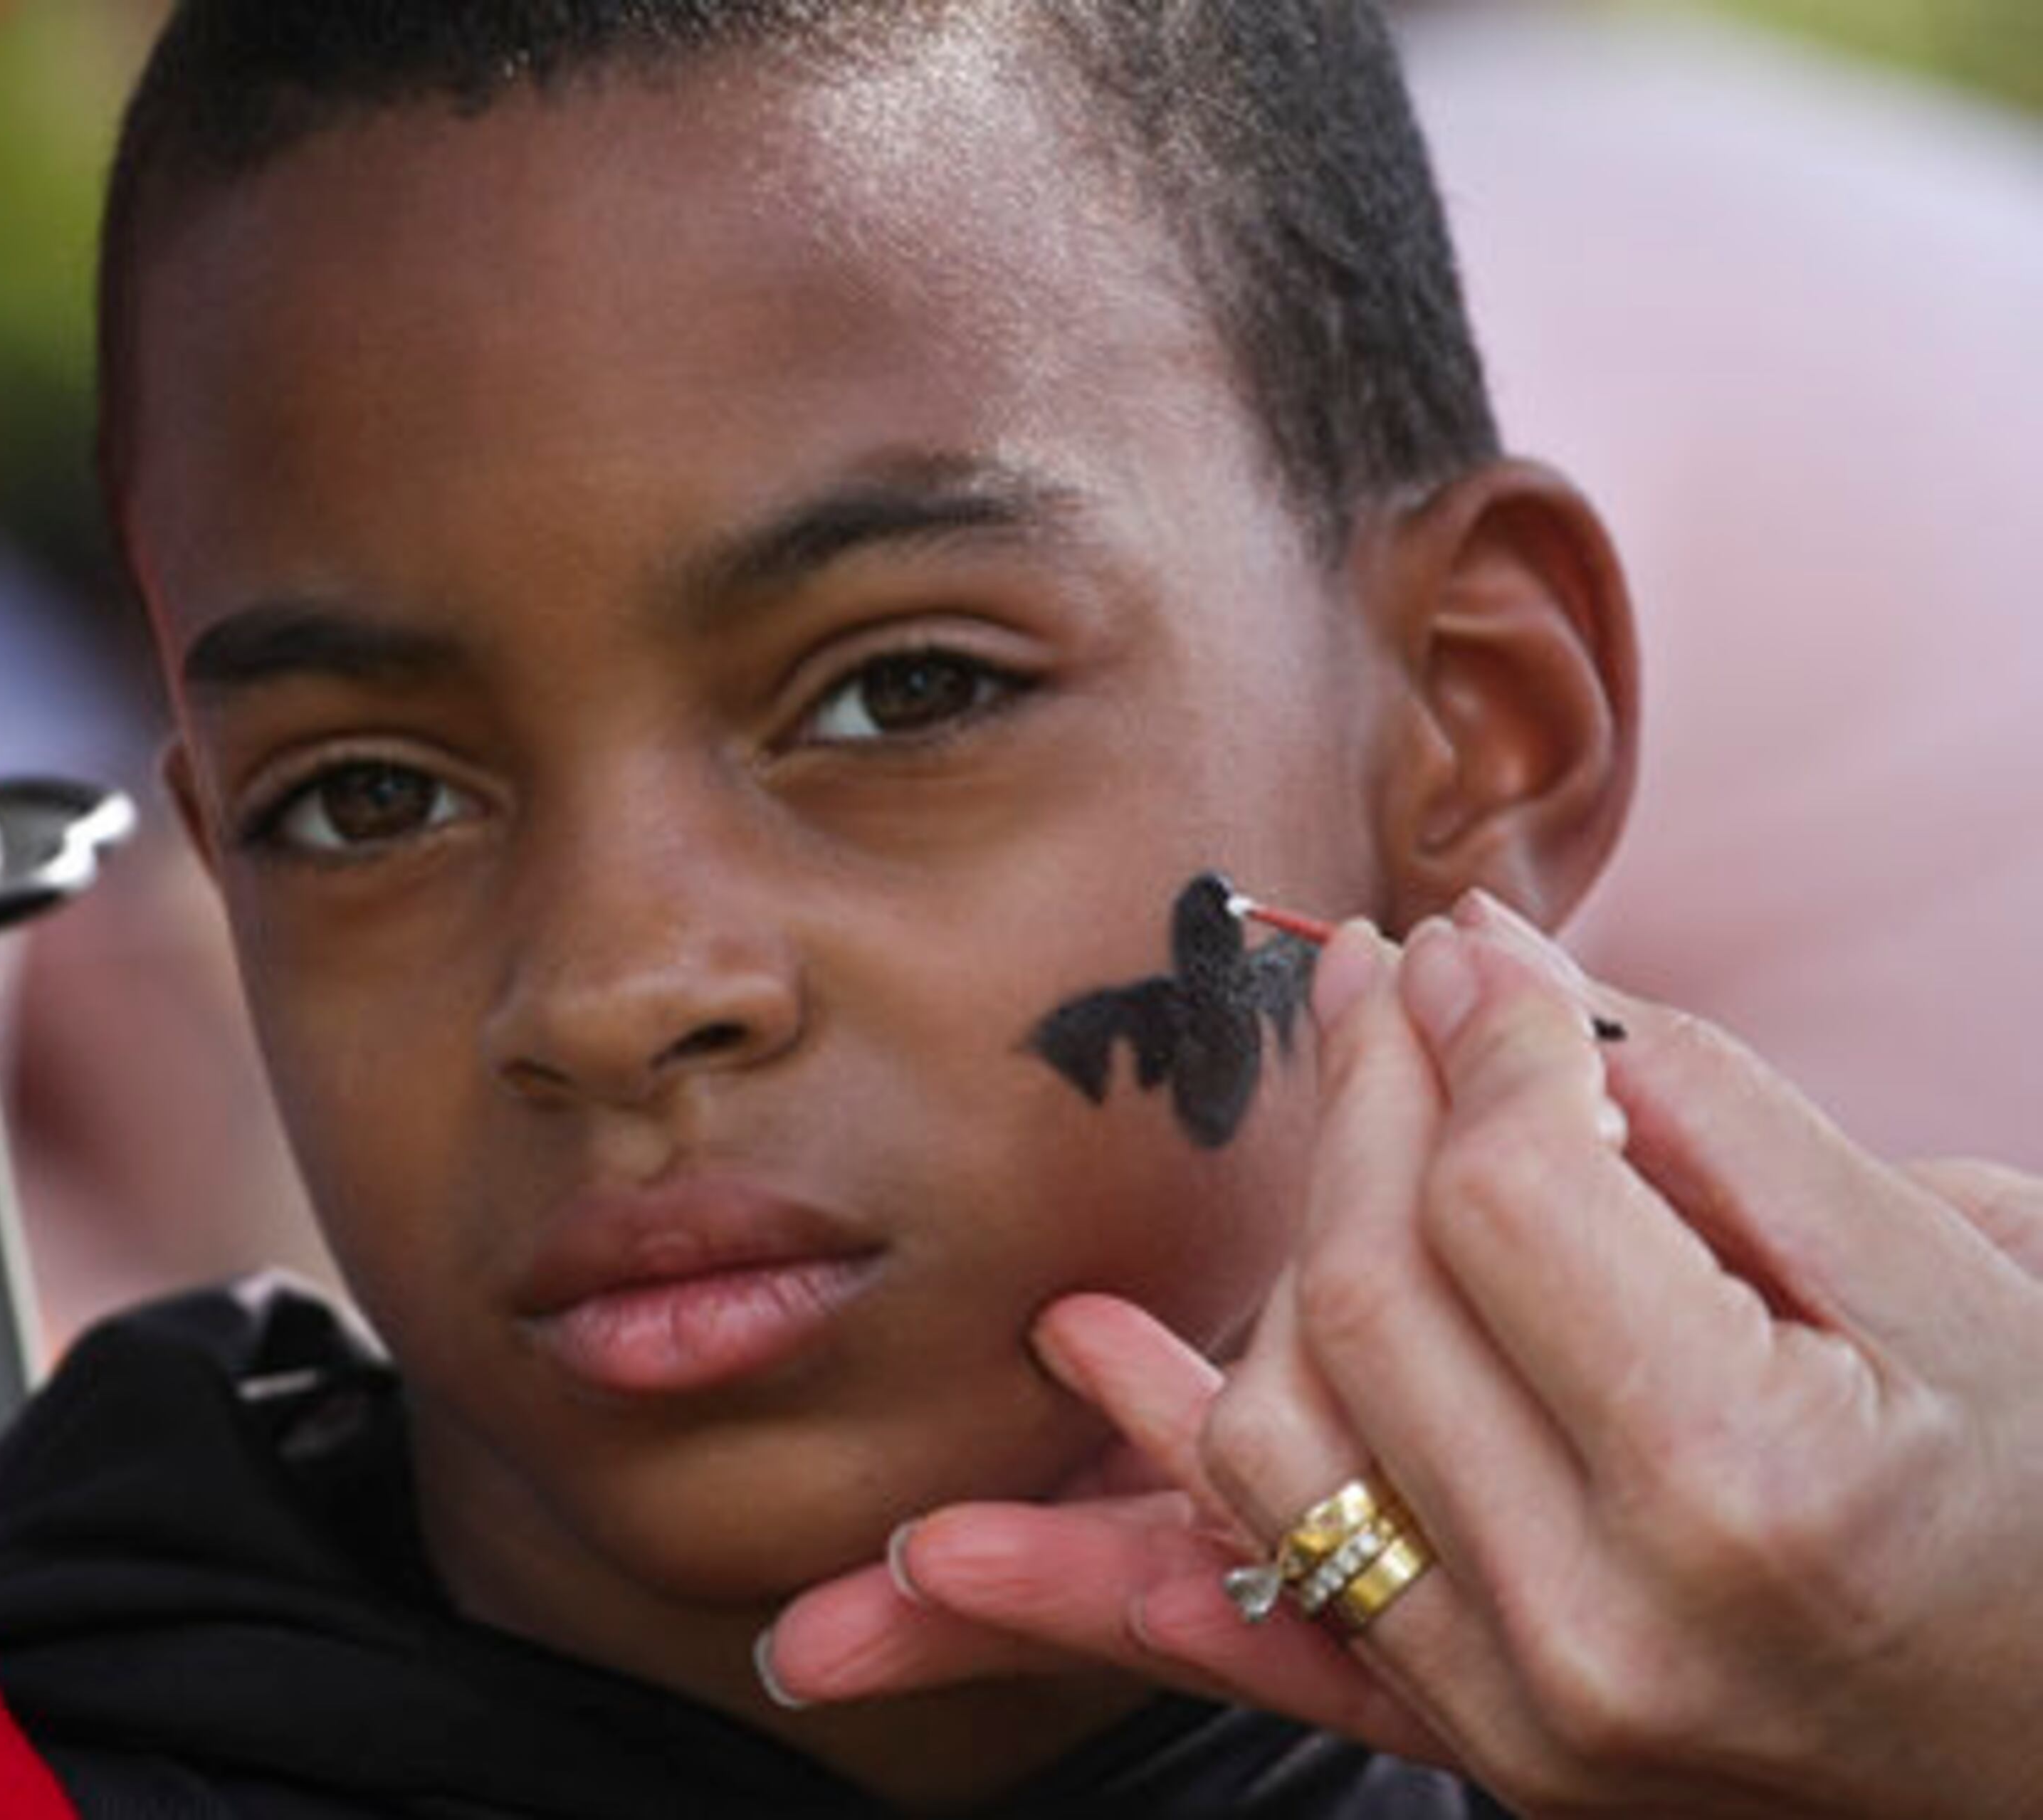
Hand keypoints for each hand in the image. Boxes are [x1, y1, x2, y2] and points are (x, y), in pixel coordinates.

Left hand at [763, 895, 2042, 1818]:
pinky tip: (1055, 1400)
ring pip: (1278, 1445)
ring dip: (1234, 1284)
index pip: (1509, 1194)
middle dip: (1362, 1109)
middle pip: (1370, 1298)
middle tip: (1371, 976)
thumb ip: (1708, 1122)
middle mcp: (1600, 1626)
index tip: (1471, 944)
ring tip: (1248, 1143)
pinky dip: (1119, 1544)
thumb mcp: (1955, 1272)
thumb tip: (1497, 978)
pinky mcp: (1484, 1741)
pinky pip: (1266, 1618)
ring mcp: (1525, 1709)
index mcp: (1741, 1486)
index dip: (1480, 1040)